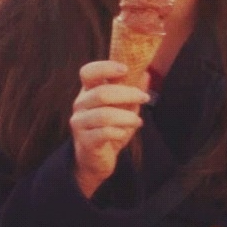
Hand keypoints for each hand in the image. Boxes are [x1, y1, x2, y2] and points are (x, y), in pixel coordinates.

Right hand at [70, 61, 149, 197]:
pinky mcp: (85, 141)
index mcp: (88, 91)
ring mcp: (80, 123)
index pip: (88, 72)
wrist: (96, 159)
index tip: (126, 69)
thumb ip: (132, 91)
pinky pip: (104, 133)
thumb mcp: (124, 108)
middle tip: (145, 98)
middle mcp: (80, 104)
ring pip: (104, 115)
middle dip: (127, 94)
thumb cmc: (110, 129)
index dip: (105, 68)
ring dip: (127, 116)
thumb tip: (146, 74)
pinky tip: (124, 133)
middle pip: (101, 93)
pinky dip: (119, 131)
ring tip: (138, 120)